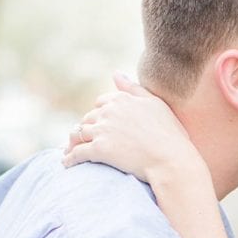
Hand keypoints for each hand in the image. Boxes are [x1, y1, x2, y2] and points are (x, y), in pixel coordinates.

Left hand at [61, 72, 202, 188]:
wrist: (170, 159)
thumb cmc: (169, 134)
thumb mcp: (155, 104)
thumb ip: (133, 89)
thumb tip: (115, 74)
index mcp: (122, 99)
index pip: (101, 103)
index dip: (99, 115)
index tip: (100, 125)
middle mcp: (109, 112)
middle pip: (88, 118)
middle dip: (86, 128)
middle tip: (83, 140)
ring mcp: (102, 130)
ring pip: (78, 134)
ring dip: (72, 142)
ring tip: (69, 151)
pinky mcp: (98, 149)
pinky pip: (76, 153)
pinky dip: (69, 158)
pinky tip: (66, 163)